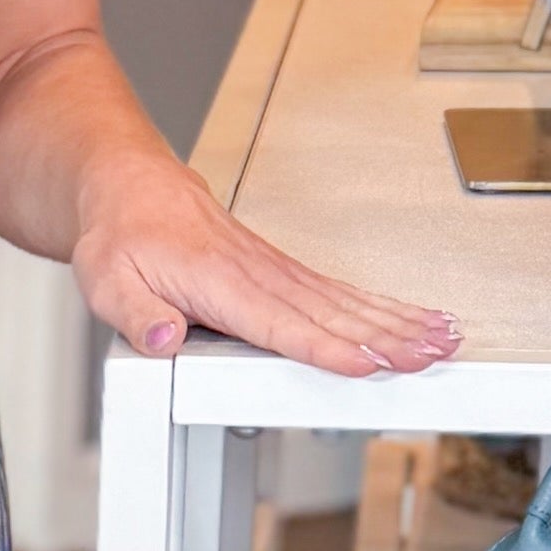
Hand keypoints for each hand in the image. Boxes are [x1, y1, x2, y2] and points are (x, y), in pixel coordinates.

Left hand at [72, 152, 457, 378]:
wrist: (131, 187)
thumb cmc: (122, 234)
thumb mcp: (107, 278)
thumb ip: (138, 314)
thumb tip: (164, 339)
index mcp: (216, 280)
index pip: (279, 322)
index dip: (324, 347)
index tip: (365, 363)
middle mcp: (256, 273)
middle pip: (331, 312)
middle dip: (386, 337)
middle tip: (431, 356)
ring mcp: (275, 269)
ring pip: (346, 300)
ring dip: (398, 322)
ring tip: (443, 341)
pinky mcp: (284, 270)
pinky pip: (340, 291)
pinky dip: (382, 306)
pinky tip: (413, 320)